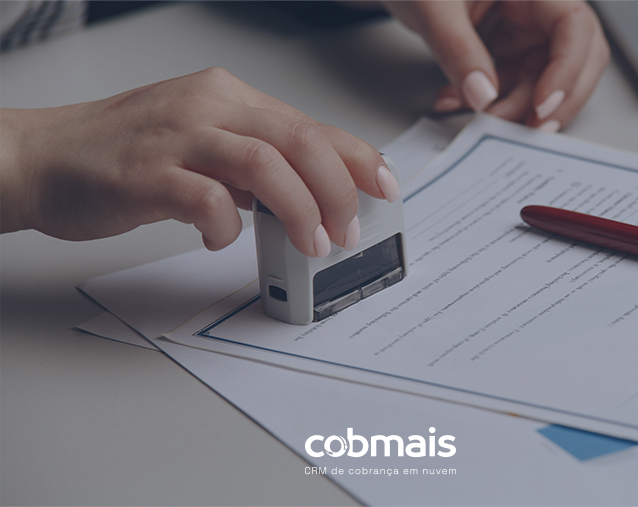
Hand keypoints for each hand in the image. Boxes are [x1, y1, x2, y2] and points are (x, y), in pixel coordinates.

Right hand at [0, 68, 399, 255]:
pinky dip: (225, 227)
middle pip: (299, 141)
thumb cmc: (126, 153)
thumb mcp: (203, 143)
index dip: (357, 157)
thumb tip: (308, 197)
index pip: (311, 124)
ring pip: (265, 165)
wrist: (45, 156)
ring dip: (300, 210)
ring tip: (312, 243)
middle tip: (348, 231)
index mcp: (229, 98)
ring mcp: (177, 136)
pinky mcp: (146, 173)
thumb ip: (254, 164)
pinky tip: (222, 239)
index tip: (386, 187)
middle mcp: (208, 107)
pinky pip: (206, 200)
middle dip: (338, 191)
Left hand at [384, 1, 609, 130]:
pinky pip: (511, 86)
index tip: (542, 106)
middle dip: (552, 101)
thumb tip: (483, 95)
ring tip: (474, 117)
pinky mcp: (508, 50)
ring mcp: (526, 31)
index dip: (567, 69)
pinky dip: (488, 102)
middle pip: (575, 59)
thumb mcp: (433, 8)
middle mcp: (540, 8)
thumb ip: (458, 50)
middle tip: (522, 131)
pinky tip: (454, 101)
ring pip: (542, 81)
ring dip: (512, 108)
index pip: (574, 26)